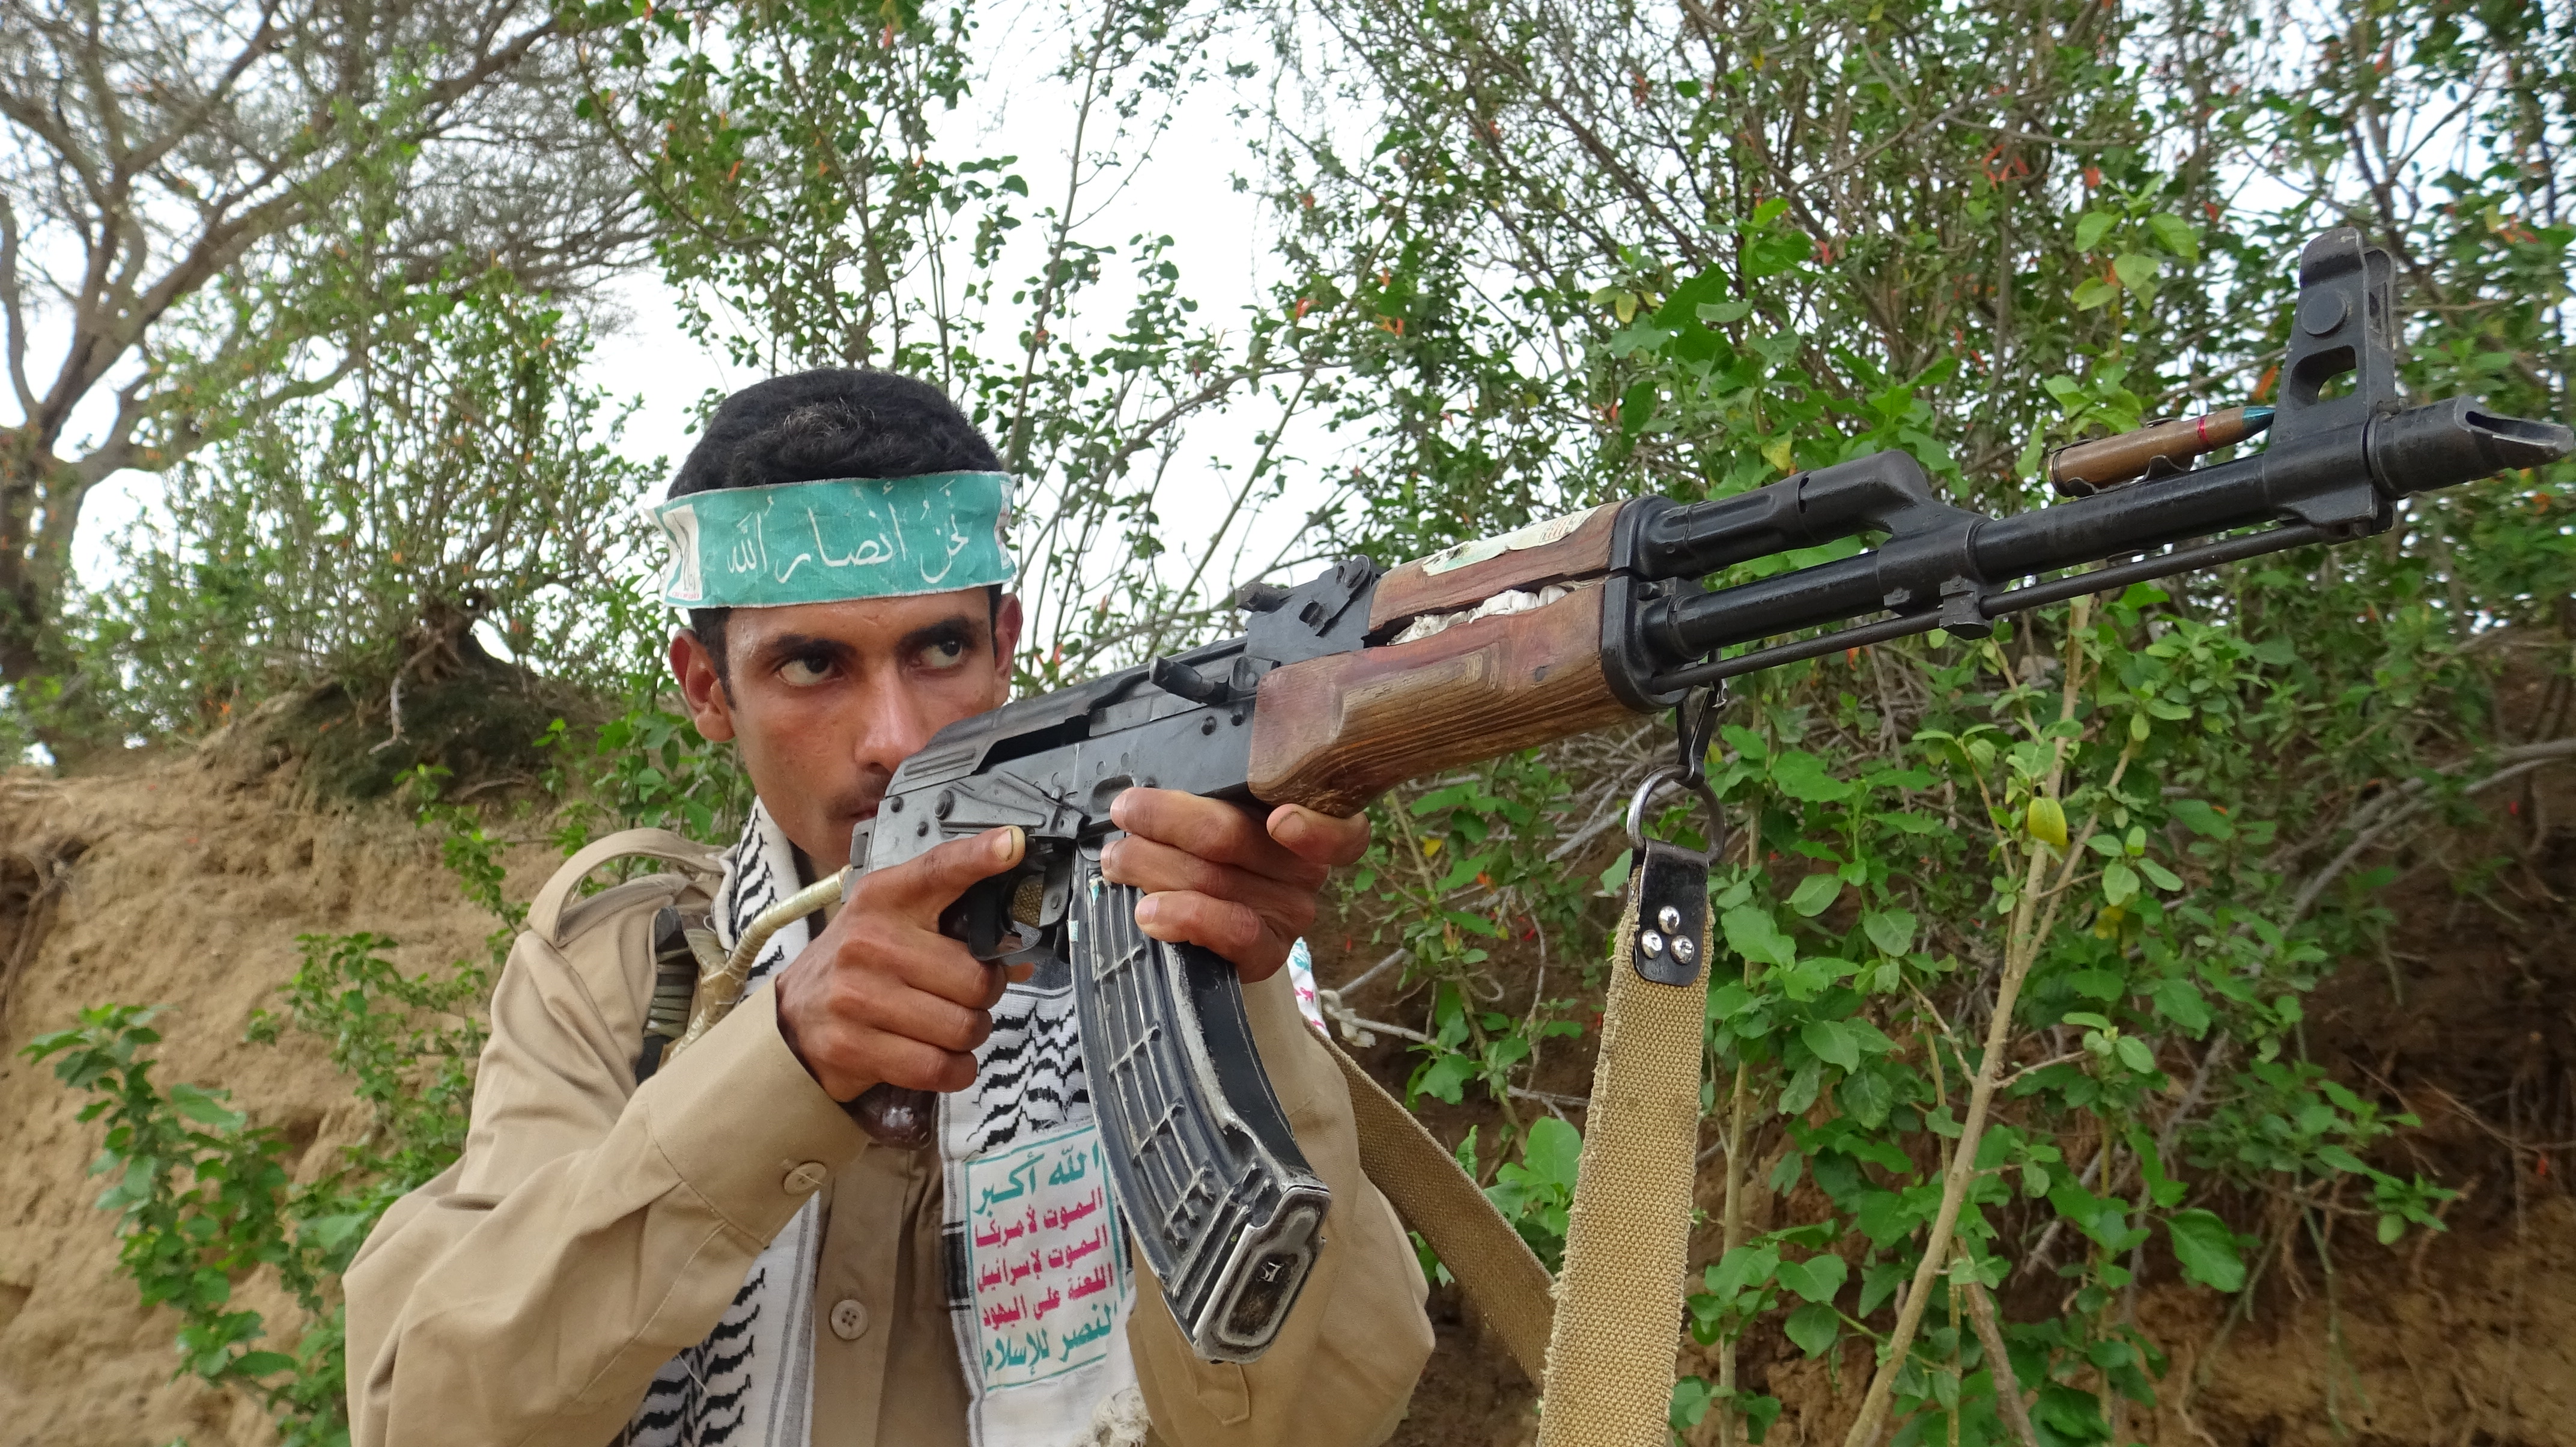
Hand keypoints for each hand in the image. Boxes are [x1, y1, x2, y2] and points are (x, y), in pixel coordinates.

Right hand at [772, 826, 1034, 1099]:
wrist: (792, 1018)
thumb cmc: (858, 967)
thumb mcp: (895, 926)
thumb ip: (955, 928)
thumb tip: (1020, 958)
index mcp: (884, 899)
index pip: (939, 870)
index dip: (979, 858)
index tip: (1013, 845)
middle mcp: (869, 941)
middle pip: (976, 979)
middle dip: (985, 996)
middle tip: (966, 996)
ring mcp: (857, 995)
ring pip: (963, 1027)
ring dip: (970, 1036)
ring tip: (947, 1026)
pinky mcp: (851, 1046)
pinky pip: (937, 1067)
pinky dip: (955, 1070)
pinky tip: (943, 1058)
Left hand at [1102, 789, 1370, 981]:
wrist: (1213, 937)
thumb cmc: (1212, 861)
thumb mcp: (1219, 816)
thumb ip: (1207, 796)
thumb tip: (1146, 788)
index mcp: (1303, 824)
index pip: (1337, 829)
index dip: (1316, 827)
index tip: (1280, 818)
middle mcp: (1305, 871)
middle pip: (1239, 838)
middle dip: (1169, 821)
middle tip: (1125, 813)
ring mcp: (1289, 915)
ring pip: (1217, 880)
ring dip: (1153, 864)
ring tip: (1117, 858)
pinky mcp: (1266, 953)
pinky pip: (1230, 931)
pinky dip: (1183, 915)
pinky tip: (1149, 911)